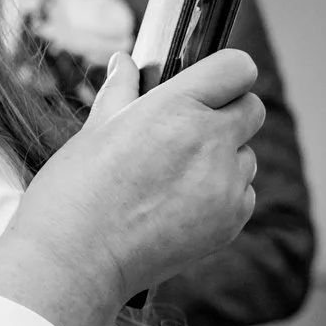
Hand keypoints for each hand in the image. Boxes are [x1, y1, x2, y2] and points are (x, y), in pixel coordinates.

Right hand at [0, 49, 262, 325]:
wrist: (75, 262)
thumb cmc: (73, 193)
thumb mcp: (95, 131)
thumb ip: (122, 92)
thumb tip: (124, 63)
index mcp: (174, 107)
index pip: (238, 68)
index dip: (225, 75)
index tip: (209, 88)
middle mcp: (209, 141)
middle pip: (253, 110)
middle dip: (228, 115)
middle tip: (188, 134)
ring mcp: (224, 185)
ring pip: (247, 157)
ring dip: (224, 160)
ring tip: (172, 181)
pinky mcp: (230, 222)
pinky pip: (242, 196)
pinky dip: (221, 198)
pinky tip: (177, 209)